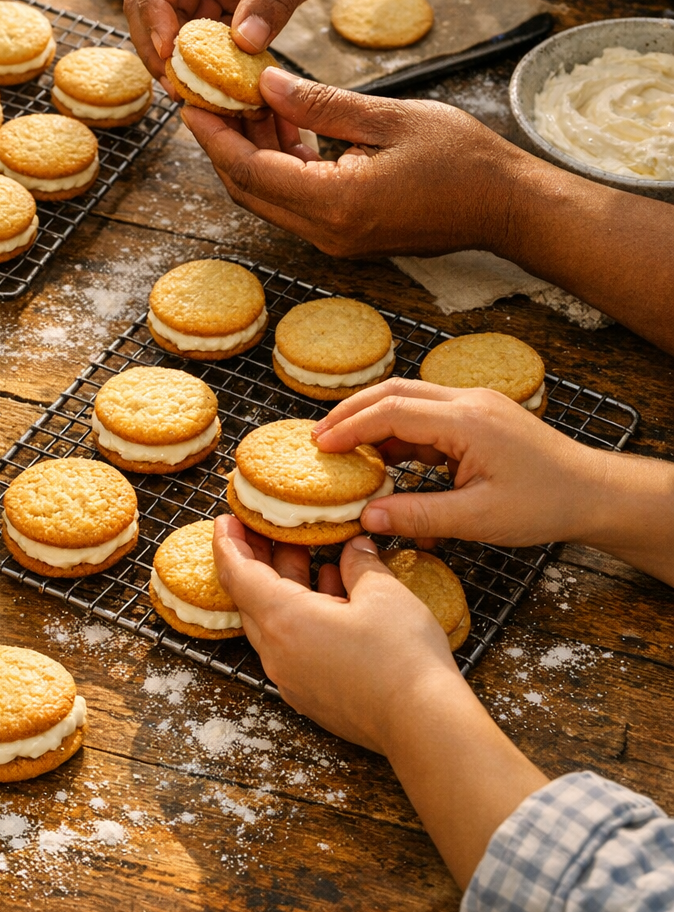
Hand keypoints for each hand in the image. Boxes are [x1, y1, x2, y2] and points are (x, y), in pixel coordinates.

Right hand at [126, 0, 390, 81]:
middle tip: (176, 84)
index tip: (167, 51)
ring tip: (195, 90)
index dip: (154, 12)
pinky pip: (208, 28)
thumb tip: (245, 43)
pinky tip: (218, 80)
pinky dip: (210, 55)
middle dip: (159, 43)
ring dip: (183, 55)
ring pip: (177, 19)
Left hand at [182, 68, 545, 256]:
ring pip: (268, 197)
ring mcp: (333, 240)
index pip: (249, 171)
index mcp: (335, 203)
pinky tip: (286, 127)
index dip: (215, 137)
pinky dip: (280, 167)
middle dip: (225, 144)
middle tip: (214, 98)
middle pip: (248, 190)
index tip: (192, 104)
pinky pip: (294, 202)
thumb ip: (320, 104)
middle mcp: (325, 232)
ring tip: (253, 102)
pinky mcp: (344, 236)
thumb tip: (266, 84)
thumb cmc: (463, 161)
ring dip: (253, 153)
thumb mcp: (388, 118)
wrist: (508, 207)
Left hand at [214, 514, 547, 886]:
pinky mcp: (310, 695)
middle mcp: (276, 652)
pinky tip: (333, 596)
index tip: (227, 520)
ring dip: (286, 587)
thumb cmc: (402, 659)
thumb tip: (355, 547)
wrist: (424, 727)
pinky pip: (293, 645)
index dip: (228, 543)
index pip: (236, 574)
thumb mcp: (384, 594)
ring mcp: (290, 677)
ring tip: (308, 554)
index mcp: (282, 620)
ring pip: (275, 622)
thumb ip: (360, 564)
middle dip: (259, 560)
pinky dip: (303, 616)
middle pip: (252, 597)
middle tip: (268, 530)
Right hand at [313, 379, 673, 582]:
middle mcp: (468, 401)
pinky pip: (427, 414)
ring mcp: (475, 404)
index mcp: (467, 421)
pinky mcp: (478, 416)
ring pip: (408, 399)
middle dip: (350, 412)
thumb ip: (419, 515)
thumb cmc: (545, 504)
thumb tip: (367, 517)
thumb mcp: (478, 519)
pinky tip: (386, 457)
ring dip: (373, 419)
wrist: (594, 492)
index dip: (349, 427)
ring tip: (343, 448)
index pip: (392, 412)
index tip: (319, 447)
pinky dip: (398, 430)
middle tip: (317, 438)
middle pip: (393, 392)